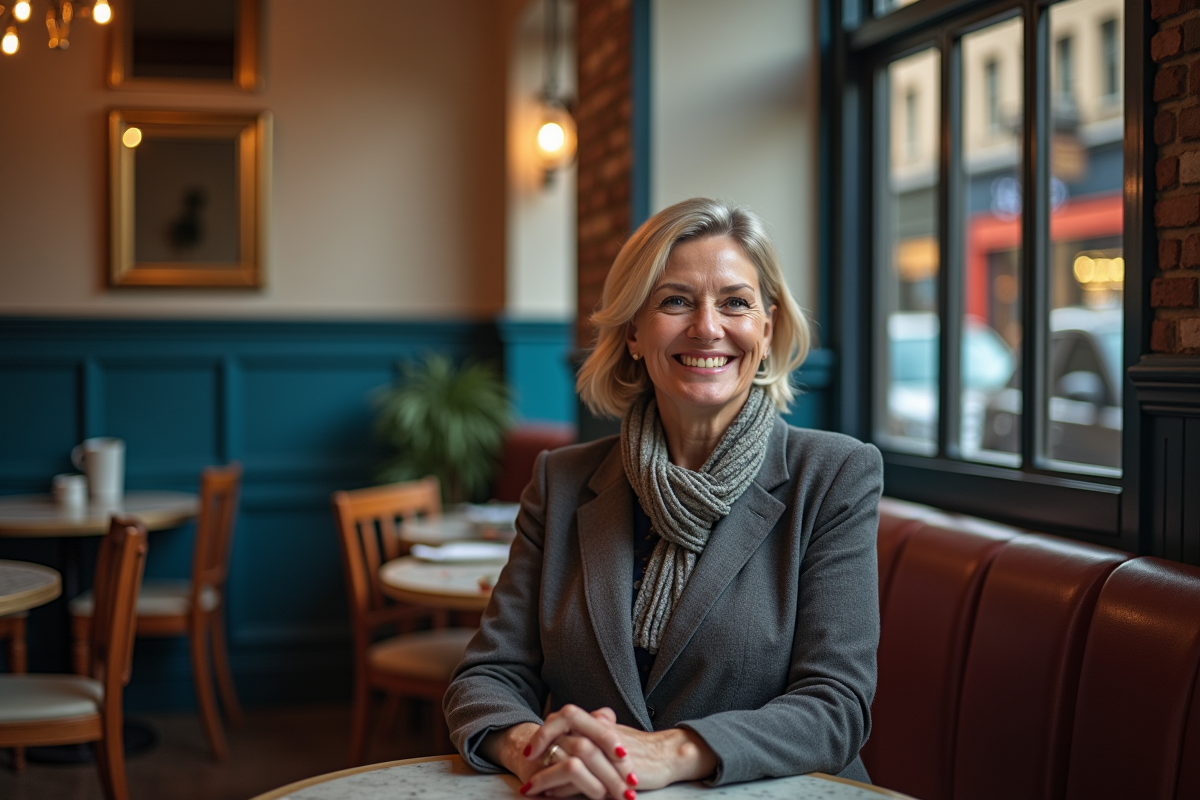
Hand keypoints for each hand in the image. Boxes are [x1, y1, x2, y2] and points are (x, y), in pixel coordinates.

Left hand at [521, 706, 716, 796]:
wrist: (666, 757)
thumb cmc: (638, 747)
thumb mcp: (614, 732)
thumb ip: (594, 726)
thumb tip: (576, 725)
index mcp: (598, 721)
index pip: (564, 716)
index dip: (545, 729)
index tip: (532, 746)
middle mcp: (601, 732)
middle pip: (562, 732)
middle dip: (539, 747)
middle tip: (525, 761)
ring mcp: (607, 752)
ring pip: (570, 758)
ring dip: (547, 775)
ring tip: (532, 787)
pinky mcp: (614, 772)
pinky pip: (583, 780)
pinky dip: (564, 789)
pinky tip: (553, 794)